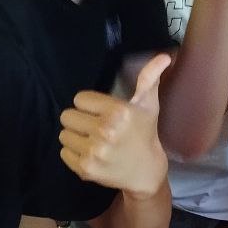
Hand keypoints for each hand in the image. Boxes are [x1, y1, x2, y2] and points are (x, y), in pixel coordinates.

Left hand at [59, 53, 169, 198]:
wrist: (146, 172)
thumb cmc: (144, 133)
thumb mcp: (148, 105)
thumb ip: (149, 78)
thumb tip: (164, 56)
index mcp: (118, 112)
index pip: (79, 99)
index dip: (90, 106)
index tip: (102, 113)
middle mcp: (105, 131)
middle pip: (67, 116)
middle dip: (80, 120)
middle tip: (95, 127)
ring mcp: (94, 152)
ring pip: (64, 135)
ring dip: (76, 137)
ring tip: (93, 141)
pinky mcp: (85, 169)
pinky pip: (63, 153)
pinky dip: (74, 154)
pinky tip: (91, 154)